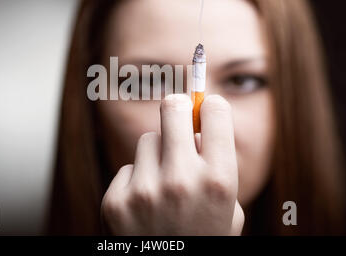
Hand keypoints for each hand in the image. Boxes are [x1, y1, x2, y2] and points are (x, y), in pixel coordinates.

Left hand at [101, 94, 243, 234]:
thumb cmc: (204, 238)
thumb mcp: (228, 208)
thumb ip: (217, 165)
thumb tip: (194, 127)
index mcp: (219, 181)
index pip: (215, 110)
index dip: (210, 108)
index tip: (206, 112)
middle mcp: (181, 181)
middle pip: (172, 107)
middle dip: (178, 110)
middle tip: (177, 119)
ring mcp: (145, 191)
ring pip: (149, 140)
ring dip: (158, 155)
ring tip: (164, 185)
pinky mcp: (116, 201)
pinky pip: (129, 168)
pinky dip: (137, 179)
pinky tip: (145, 205)